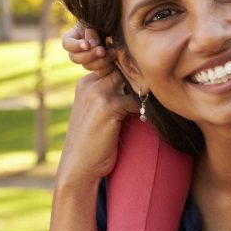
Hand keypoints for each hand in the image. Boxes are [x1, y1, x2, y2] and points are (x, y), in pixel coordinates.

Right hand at [55, 70, 138, 186]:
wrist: (78, 167)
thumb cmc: (92, 140)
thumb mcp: (97, 111)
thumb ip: (111, 93)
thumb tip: (141, 81)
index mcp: (85, 83)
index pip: (115, 63)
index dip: (132, 71)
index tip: (145, 81)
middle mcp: (89, 84)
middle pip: (124, 68)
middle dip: (140, 78)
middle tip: (151, 91)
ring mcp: (97, 94)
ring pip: (131, 81)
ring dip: (143, 92)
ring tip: (148, 103)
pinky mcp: (108, 106)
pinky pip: (135, 100)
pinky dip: (142, 110)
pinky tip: (142, 119)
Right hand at [62, 23, 114, 75]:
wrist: (123, 25)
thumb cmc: (109, 19)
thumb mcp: (98, 21)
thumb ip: (92, 31)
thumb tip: (91, 44)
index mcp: (75, 36)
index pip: (67, 43)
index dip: (76, 46)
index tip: (87, 45)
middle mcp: (80, 49)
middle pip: (75, 58)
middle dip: (89, 55)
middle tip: (102, 51)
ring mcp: (90, 58)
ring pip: (88, 66)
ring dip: (101, 61)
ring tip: (113, 52)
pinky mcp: (102, 66)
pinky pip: (100, 72)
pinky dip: (107, 68)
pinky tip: (116, 61)